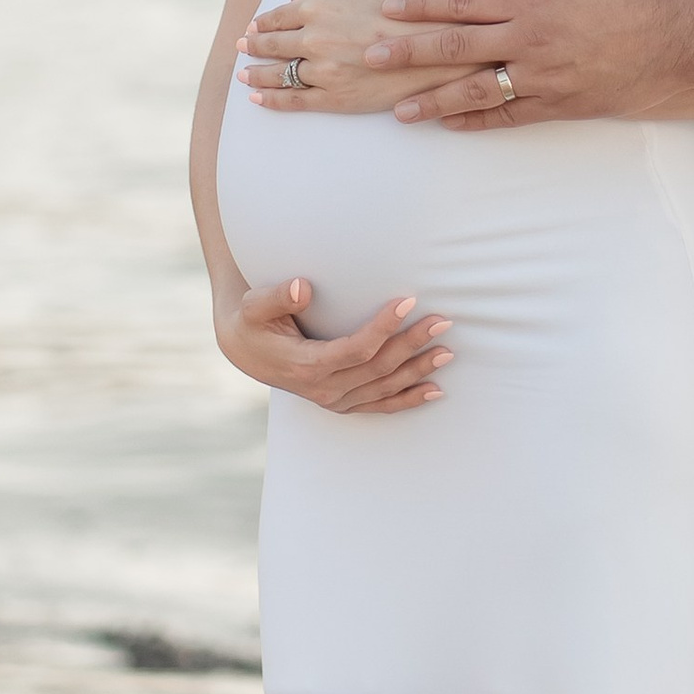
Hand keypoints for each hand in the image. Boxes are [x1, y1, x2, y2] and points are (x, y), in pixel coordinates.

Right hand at [214, 276, 447, 412]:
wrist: (245, 351)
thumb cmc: (253, 323)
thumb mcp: (254, 307)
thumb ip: (276, 297)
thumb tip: (303, 287)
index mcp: (306, 366)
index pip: (355, 349)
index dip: (383, 327)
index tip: (407, 300)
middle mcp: (324, 389)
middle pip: (378, 368)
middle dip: (412, 344)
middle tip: (441, 320)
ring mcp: (335, 399)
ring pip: (385, 388)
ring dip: (418, 371)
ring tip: (447, 351)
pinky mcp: (342, 403)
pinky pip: (380, 406)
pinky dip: (409, 399)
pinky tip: (434, 390)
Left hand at [239, 0, 457, 116]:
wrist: (437, 49)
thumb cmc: (407, 9)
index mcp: (320, 5)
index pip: (278, 16)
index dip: (263, 23)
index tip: (254, 27)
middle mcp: (315, 38)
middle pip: (272, 45)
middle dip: (253, 46)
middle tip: (243, 47)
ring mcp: (323, 71)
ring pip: (278, 74)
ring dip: (255, 73)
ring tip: (245, 74)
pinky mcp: (334, 98)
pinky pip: (293, 101)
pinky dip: (270, 100)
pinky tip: (257, 98)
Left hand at [366, 0, 686, 127]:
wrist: (670, 36)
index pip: (459, 1)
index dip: (420, 7)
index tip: (387, 12)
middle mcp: (527, 37)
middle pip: (455, 46)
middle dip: (408, 53)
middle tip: (371, 59)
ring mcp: (542, 75)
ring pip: (475, 89)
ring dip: (433, 99)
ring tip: (401, 110)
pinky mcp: (558, 105)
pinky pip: (508, 115)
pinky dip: (476, 121)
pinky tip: (450, 123)